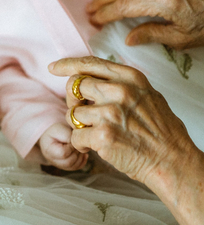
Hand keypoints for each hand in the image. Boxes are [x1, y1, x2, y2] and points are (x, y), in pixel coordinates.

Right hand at [38, 122, 88, 170]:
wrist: (55, 134)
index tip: (72, 140)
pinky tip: (84, 154)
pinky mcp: (65, 166)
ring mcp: (59, 164)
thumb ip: (68, 136)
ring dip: (80, 157)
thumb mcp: (60, 129)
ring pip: (73, 166)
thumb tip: (77, 145)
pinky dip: (82, 161)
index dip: (71, 147)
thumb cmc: (57, 130)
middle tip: (77, 144)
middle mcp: (52, 159)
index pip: (63, 153)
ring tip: (80, 148)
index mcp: (48, 149)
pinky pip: (76, 167)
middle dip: (76, 153)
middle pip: (68, 162)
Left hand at [48, 56, 196, 185]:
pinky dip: (80, 145)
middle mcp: (119, 91)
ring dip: (78, 126)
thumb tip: (90, 78)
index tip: (53, 68)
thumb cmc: (160, 131)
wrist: (172, 160)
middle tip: (84, 116)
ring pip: (71, 114)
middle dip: (73, 101)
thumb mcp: (146, 95)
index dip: (67, 65)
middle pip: (74, 86)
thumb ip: (120, 84)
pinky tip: (95, 147)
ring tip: (97, 134)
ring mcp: (110, 113)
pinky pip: (74, 137)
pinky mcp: (102, 135)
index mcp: (130, 78)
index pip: (90, 64)